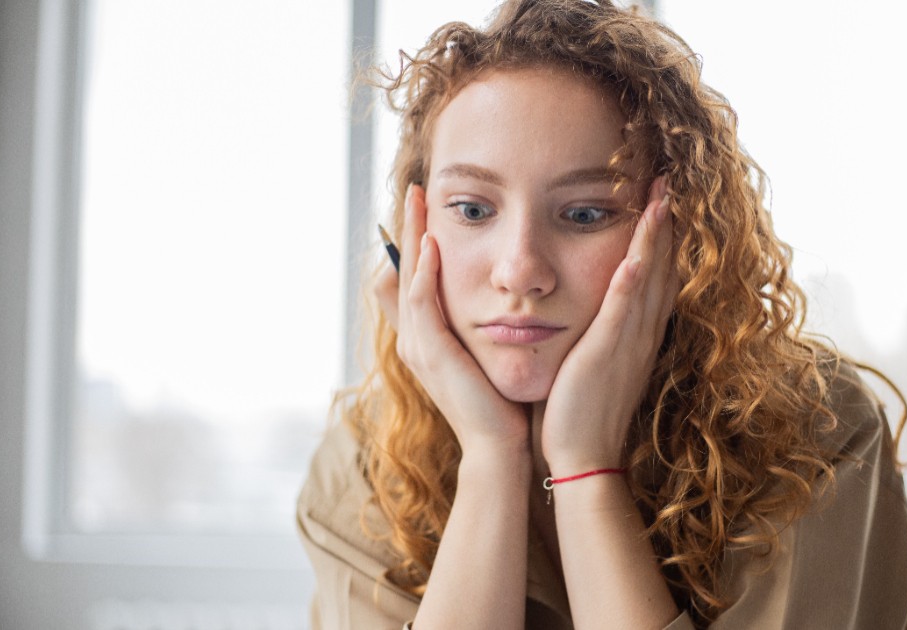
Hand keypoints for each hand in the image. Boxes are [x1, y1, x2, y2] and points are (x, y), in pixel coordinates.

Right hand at [374, 185, 528, 456]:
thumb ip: (486, 326)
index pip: (414, 276)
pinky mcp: (431, 354)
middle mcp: (414, 338)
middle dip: (408, 227)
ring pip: (407, 278)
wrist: (500, 447)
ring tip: (418, 201)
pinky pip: (421, 303)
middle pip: (403, 269)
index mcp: (427, 337)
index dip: (415, 240)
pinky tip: (432, 245)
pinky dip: (424, 272)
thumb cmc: (502, 404)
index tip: (428, 204)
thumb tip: (503, 300)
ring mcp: (418, 346)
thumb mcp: (489, 355)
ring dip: (412, 237)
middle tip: (415, 188)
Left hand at [540, 176, 678, 473]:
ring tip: (661, 196)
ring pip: (648, 280)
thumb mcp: (595, 364)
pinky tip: (637, 254)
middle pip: (661, 268)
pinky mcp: (606, 355)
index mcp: (636, 335)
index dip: (660, 238)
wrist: (583, 458)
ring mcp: (627, 343)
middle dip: (665, 224)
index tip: (661, 201)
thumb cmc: (581, 413)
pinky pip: (623, 312)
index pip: (655, 277)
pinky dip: (632, 282)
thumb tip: (588, 309)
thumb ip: (597, 333)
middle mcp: (641, 334)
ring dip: (655, 238)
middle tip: (668, 181)